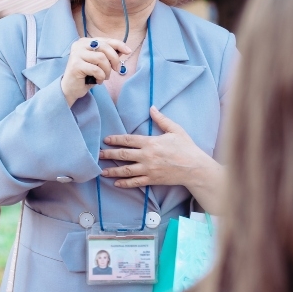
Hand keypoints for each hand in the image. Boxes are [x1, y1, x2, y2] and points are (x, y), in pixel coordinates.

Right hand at [61, 37, 129, 105]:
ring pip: (101, 58)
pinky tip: (98, 81)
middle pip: (105, 48)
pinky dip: (101, 77)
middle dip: (114, 60)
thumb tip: (124, 50)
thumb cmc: (86, 75)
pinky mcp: (75, 65)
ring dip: (107, 70)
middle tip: (116, 70)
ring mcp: (76, 54)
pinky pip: (96, 69)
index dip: (119, 45)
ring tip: (104, 77)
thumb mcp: (99, 63)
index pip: (106, 40)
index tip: (128, 51)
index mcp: (85, 41)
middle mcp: (79, 44)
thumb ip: (109, 55)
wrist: (71, 88)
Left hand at [99, 107, 215, 189]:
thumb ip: (161, 119)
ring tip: (102, 171)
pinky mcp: (152, 180)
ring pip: (126, 170)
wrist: (194, 167)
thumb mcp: (175, 130)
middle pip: (123, 155)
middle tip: (98, 154)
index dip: (115, 140)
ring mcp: (148, 169)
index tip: (106, 140)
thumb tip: (152, 107)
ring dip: (113, 170)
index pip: (128, 140)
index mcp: (150, 142)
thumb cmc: (186, 147)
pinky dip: (125, 183)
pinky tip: (117, 183)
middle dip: (109, 154)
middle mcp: (146, 156)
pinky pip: (135, 182)